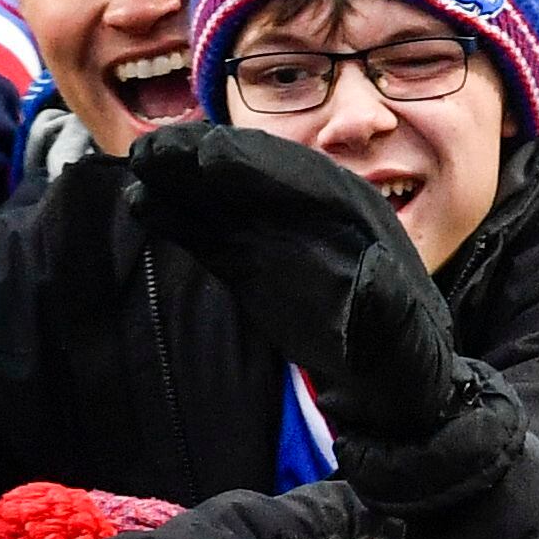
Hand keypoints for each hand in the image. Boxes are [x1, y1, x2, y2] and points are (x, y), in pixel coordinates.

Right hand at [127, 122, 461, 438]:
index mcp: (354, 218)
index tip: (209, 157)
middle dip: (204, 158)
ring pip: (223, 198)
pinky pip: (209, 233)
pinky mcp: (252, 264)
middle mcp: (311, 216)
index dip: (254, 167)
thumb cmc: (401, 365)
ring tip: (136, 163)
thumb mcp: (402, 338)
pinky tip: (142, 203)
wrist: (388, 390)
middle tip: (155, 147)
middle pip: (252, 174)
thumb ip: (386, 308)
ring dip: (180, 179)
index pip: (299, 180)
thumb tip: (373, 277)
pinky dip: (176, 218)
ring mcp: (276, 238)